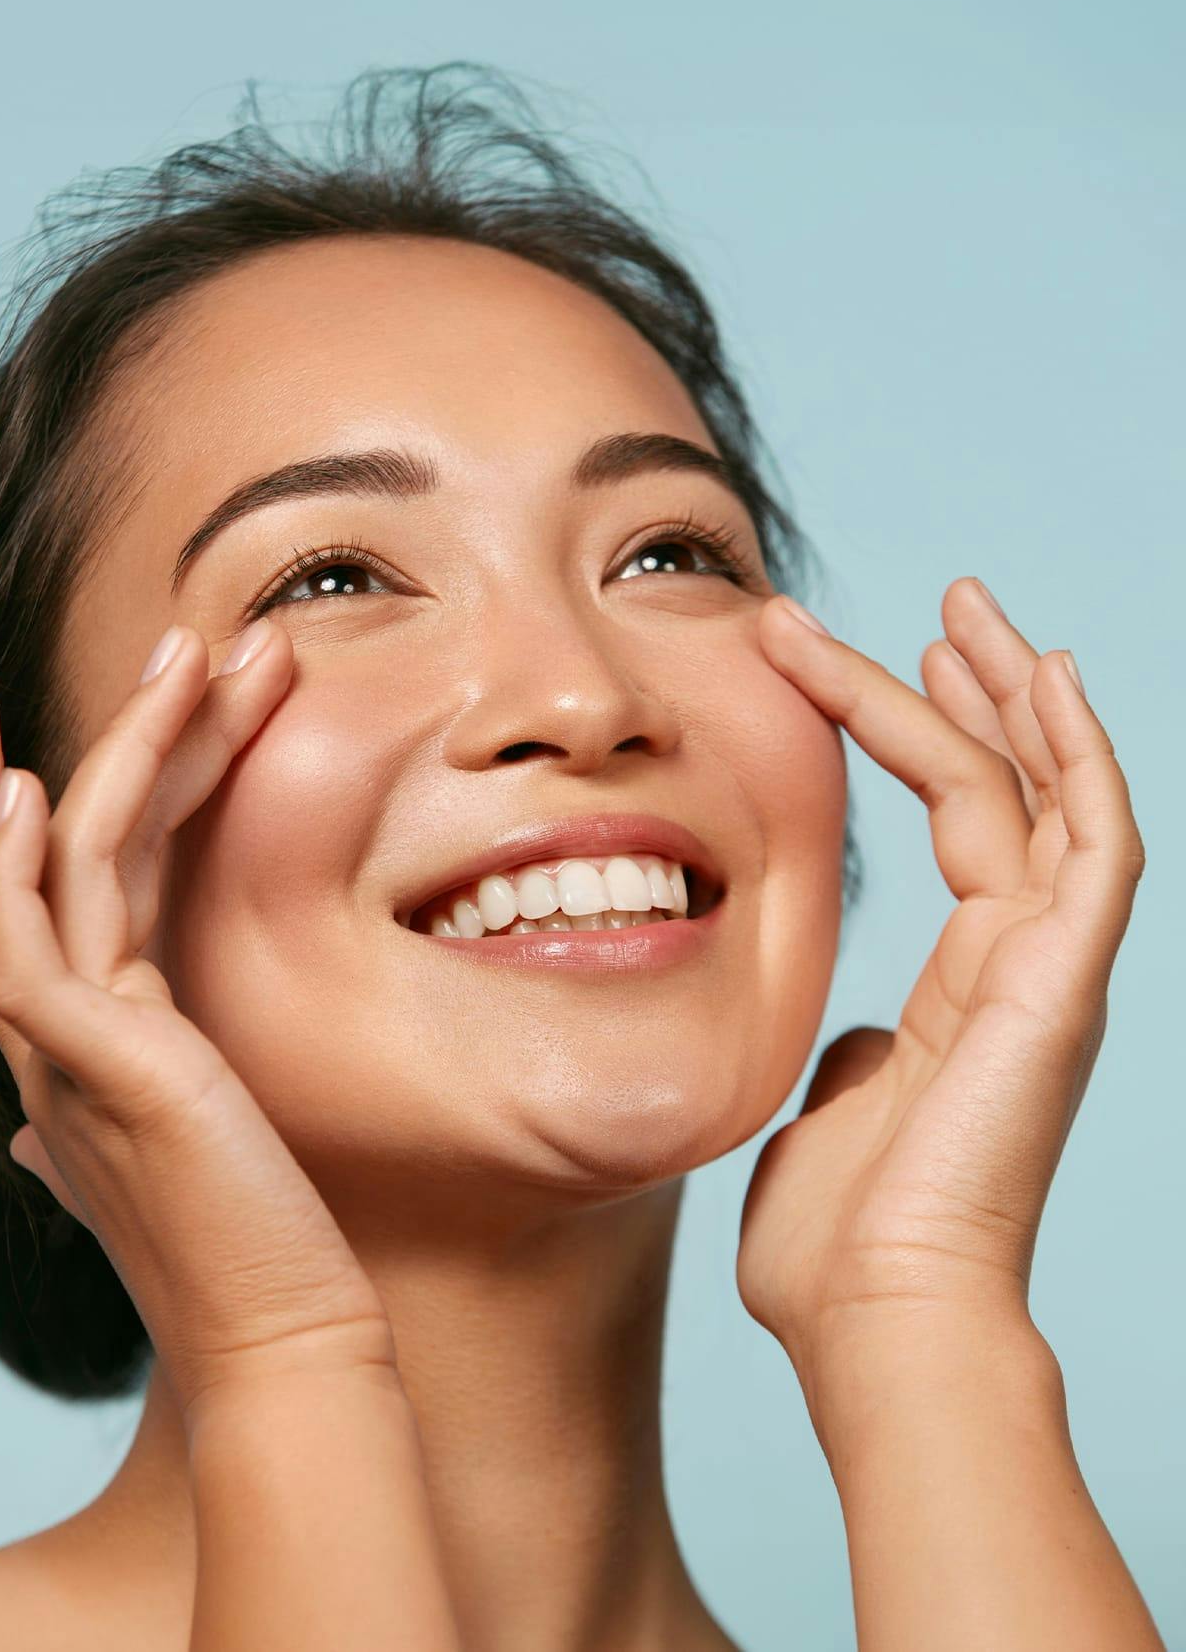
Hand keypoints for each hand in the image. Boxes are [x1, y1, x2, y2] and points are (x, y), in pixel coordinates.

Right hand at [0, 621, 391, 1425]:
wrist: (287, 1340)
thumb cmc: (258, 1241)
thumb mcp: (193, 1140)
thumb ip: (139, 1096)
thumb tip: (58, 1122)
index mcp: (83, 1041)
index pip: (48, 889)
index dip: (62, 794)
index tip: (92, 713)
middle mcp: (52, 1039)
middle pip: (20, 858)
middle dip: (71, 739)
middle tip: (153, 640)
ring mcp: (60, 1053)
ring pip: (32, 871)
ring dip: (104, 750)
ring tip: (178, 651)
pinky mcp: (93, 1067)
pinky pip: (28, 943)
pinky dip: (21, 860)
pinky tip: (45, 785)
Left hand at [736, 579, 1145, 1373]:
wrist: (874, 1318)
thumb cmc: (839, 1242)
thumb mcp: (830, 1112)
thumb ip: (854, 1056)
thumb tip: (855, 1033)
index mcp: (964, 987)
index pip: (959, 821)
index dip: (917, 732)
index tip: (856, 662)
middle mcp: (1020, 964)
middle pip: (1014, 788)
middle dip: (977, 689)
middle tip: (946, 604)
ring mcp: (1051, 970)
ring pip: (1051, 793)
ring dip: (1014, 694)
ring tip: (968, 608)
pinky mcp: (1063, 981)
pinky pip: (1092, 840)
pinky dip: (1077, 754)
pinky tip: (1044, 677)